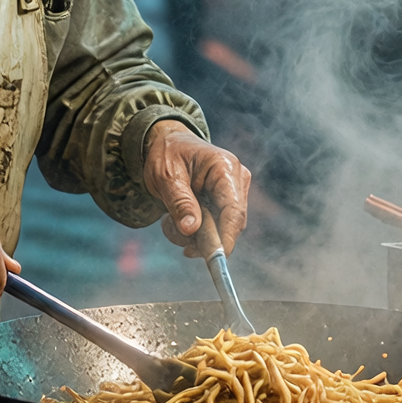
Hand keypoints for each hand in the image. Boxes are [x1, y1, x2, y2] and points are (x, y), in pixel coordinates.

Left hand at [146, 119, 250, 255]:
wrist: (167, 143)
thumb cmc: (166, 153)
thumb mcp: (166, 176)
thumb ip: (179, 203)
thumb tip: (191, 230)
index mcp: (225, 167)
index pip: (234, 211)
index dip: (227, 238)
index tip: (215, 259)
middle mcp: (236, 179)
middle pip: (230, 224)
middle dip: (202, 237)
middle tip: (174, 233)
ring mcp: (234, 191)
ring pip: (221, 229)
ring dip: (193, 235)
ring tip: (169, 221)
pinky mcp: (226, 202)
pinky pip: (215, 227)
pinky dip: (194, 231)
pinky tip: (177, 220)